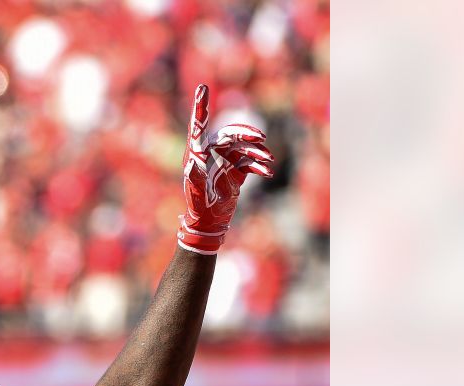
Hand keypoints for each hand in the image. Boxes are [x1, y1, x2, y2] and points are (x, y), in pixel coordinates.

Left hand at [178, 84, 273, 253]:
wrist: (209, 219)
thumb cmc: (198, 203)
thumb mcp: (195, 188)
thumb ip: (195, 173)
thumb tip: (196, 157)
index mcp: (197, 152)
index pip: (199, 124)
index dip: (201, 106)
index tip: (201, 88)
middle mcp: (211, 152)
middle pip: (231, 134)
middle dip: (247, 134)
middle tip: (260, 137)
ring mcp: (225, 160)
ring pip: (245, 148)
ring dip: (258, 152)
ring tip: (268, 160)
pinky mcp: (236, 170)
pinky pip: (251, 162)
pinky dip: (260, 166)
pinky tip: (267, 172)